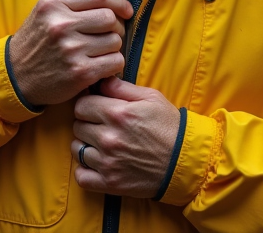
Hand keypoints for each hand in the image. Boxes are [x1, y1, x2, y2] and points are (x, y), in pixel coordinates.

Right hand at [9, 0, 132, 106]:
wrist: (15, 76)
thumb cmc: (36, 43)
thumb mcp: (45, 13)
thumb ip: (74, 4)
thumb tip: (114, 5)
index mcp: (53, 4)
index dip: (118, 2)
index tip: (126, 11)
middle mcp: (61, 24)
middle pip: (110, 19)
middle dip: (115, 28)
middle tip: (107, 37)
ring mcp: (71, 49)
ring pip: (115, 41)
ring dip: (113, 48)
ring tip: (99, 53)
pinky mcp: (80, 72)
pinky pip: (115, 62)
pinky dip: (113, 65)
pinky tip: (101, 66)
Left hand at [71, 76, 180, 197]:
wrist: (186, 162)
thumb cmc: (169, 127)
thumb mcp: (151, 98)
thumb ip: (121, 87)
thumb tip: (101, 80)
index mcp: (117, 114)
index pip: (81, 105)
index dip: (88, 105)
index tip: (96, 109)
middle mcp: (109, 138)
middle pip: (77, 126)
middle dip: (87, 123)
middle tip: (101, 126)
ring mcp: (108, 162)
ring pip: (76, 149)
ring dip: (85, 146)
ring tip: (101, 144)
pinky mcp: (110, 183)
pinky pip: (81, 177)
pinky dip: (85, 171)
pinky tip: (97, 164)